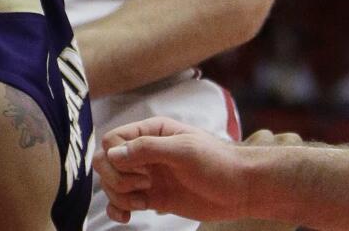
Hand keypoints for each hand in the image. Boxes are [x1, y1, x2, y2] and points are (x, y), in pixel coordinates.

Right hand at [97, 119, 300, 224]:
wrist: (241, 189)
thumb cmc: (216, 161)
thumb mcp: (183, 150)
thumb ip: (148, 149)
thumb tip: (113, 154)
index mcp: (150, 132)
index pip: (113, 140)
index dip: (117, 158)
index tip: (143, 173)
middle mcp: (145, 152)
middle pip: (107, 162)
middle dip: (116, 178)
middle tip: (143, 186)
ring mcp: (147, 176)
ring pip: (112, 183)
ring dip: (118, 195)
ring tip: (140, 203)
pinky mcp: (153, 198)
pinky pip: (123, 202)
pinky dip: (117, 209)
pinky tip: (126, 217)